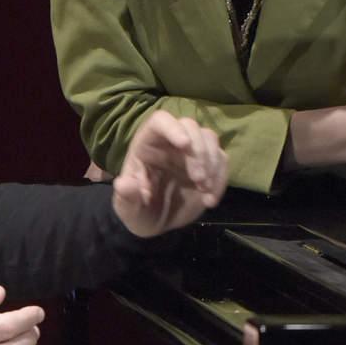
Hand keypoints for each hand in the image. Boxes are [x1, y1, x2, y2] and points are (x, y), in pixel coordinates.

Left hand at [112, 112, 227, 236]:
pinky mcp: (208, 164)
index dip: (173, 128)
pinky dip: (220, 179)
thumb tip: (123, 184)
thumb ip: (126, 197)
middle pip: (190, 126)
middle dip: (198, 151)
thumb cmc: (139, 210)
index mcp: (147, 144)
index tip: (184, 145)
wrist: (158, 223)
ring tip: (205, 189)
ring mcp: (191, 151)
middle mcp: (170, 142)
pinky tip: (209, 200)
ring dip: (212, 162)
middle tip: (199, 179)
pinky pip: (222, 160)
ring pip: (210, 138)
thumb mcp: (128, 209)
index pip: (160, 122)